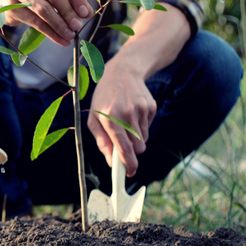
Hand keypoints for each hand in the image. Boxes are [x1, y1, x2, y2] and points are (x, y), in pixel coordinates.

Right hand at [0, 0, 92, 45]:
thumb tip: (86, 13)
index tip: (85, 12)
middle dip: (69, 12)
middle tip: (78, 26)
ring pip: (44, 9)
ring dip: (60, 24)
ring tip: (70, 35)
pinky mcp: (10, 6)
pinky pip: (34, 22)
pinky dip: (50, 33)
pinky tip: (60, 39)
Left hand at [87, 56, 155, 176]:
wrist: (123, 72)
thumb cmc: (104, 98)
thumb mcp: (95, 118)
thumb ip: (102, 142)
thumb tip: (111, 162)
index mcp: (110, 118)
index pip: (123, 148)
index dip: (128, 164)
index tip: (129, 173)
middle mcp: (127, 114)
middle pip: (138, 148)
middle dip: (132, 152)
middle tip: (124, 146)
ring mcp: (141, 110)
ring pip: (143, 140)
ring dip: (135, 138)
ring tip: (125, 123)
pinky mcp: (151, 107)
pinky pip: (148, 128)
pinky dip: (141, 126)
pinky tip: (133, 113)